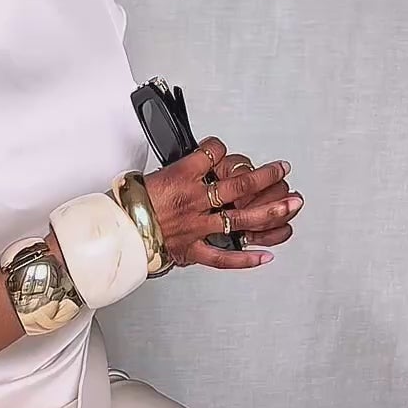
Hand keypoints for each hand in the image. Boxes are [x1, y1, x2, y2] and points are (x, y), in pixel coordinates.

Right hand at [143, 137, 302, 269]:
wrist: (115, 230)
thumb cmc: (129, 204)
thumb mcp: (152, 174)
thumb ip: (180, 170)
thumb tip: (197, 162)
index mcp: (181, 177)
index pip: (212, 153)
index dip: (221, 149)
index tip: (223, 151)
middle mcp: (193, 200)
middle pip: (239, 183)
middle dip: (267, 176)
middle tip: (282, 170)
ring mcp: (196, 226)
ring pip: (240, 217)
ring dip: (271, 210)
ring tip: (292, 204)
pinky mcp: (192, 249)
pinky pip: (223, 256)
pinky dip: (246, 258)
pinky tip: (266, 255)